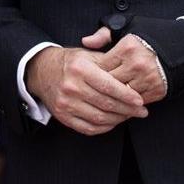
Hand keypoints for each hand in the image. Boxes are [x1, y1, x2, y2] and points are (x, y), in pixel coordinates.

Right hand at [25, 46, 145, 135]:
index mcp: (80, 69)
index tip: (140, 101)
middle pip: (106, 104)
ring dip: (118, 119)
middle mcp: (71, 87)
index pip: (108, 86)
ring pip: (99, 118)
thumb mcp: (88, 55)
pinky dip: (104, 127)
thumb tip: (132, 75)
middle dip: (127, 109)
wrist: (42, 71)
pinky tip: (113, 122)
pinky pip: (88, 128)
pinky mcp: (63, 116)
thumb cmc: (70, 63)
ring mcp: (66, 103)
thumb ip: (109, 63)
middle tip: (141, 111)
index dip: (127, 95)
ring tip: (129, 116)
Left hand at [82, 28, 167, 103]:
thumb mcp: (127, 27)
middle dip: (101, 87)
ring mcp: (148, 78)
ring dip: (114, 98)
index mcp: (127, 47)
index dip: (93, 72)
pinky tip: (120, 102)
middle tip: (90, 92)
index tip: (88, 76)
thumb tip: (85, 42)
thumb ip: (104, 34)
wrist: (181, 46)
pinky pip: (136, 101)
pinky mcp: (157, 90)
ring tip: (103, 100)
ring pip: (122, 94)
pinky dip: (128, 103)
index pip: (102, 66)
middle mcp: (138, 64)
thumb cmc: (150, 34)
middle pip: (110, 83)